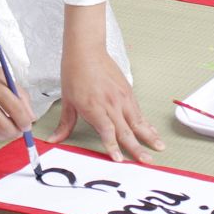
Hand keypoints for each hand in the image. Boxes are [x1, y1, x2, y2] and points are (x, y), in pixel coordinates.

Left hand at [52, 48, 162, 162]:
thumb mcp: (67, 101)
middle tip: (148, 161)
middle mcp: (110, 104)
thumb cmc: (75, 74)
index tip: (119, 160)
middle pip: (126, 131)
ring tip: (160, 147)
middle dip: (137, 148)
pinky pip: (139, 112)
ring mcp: (121, 98)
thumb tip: (53, 140)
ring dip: (149, 136)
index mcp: (94, 108)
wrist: (86, 51)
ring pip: (138, 121)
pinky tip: (153, 132)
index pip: (107, 132)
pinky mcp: (128, 92)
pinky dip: (147, 123)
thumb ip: (65, 124)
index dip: (113, 146)